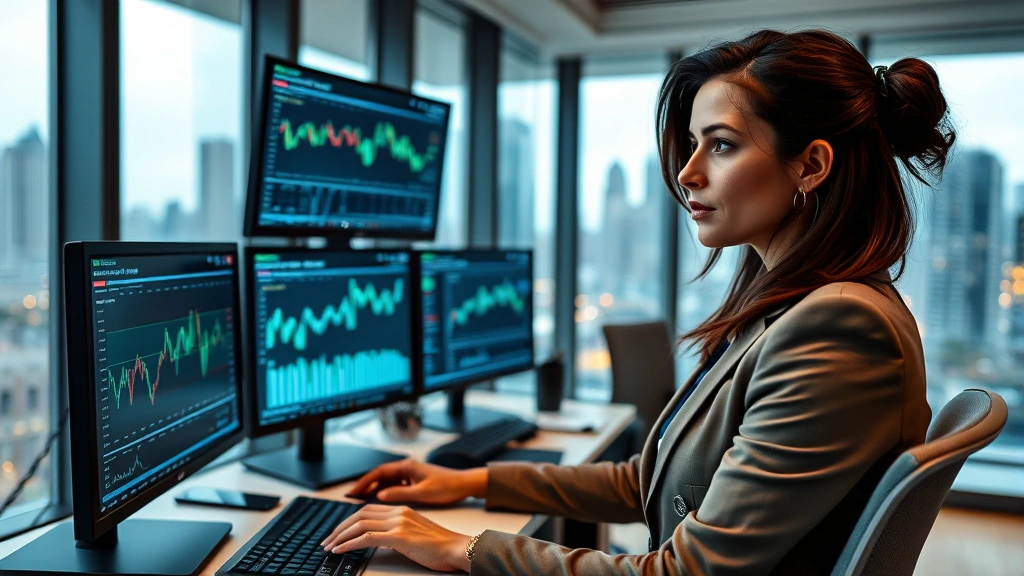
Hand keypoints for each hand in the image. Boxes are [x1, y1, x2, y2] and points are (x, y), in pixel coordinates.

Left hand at [321, 504, 471, 571]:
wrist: (457, 548)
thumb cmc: (441, 546)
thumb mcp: (415, 533)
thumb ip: (398, 530)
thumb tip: (379, 538)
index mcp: (402, 509)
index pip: (367, 510)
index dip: (349, 521)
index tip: (338, 533)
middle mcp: (399, 512)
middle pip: (359, 515)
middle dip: (339, 528)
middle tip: (327, 540)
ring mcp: (399, 522)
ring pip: (360, 525)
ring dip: (340, 536)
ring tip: (330, 547)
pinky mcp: (399, 536)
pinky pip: (367, 538)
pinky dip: (349, 543)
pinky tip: (341, 550)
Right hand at [346, 458, 486, 504]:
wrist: (465, 484)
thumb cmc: (447, 487)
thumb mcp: (422, 493)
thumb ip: (399, 493)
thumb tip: (379, 495)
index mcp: (407, 467)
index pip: (378, 473)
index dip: (363, 482)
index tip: (352, 492)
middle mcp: (407, 467)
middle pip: (379, 475)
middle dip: (365, 485)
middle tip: (351, 497)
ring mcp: (410, 473)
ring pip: (386, 480)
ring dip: (373, 488)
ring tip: (361, 499)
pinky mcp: (414, 480)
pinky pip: (394, 484)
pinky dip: (384, 490)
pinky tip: (380, 499)